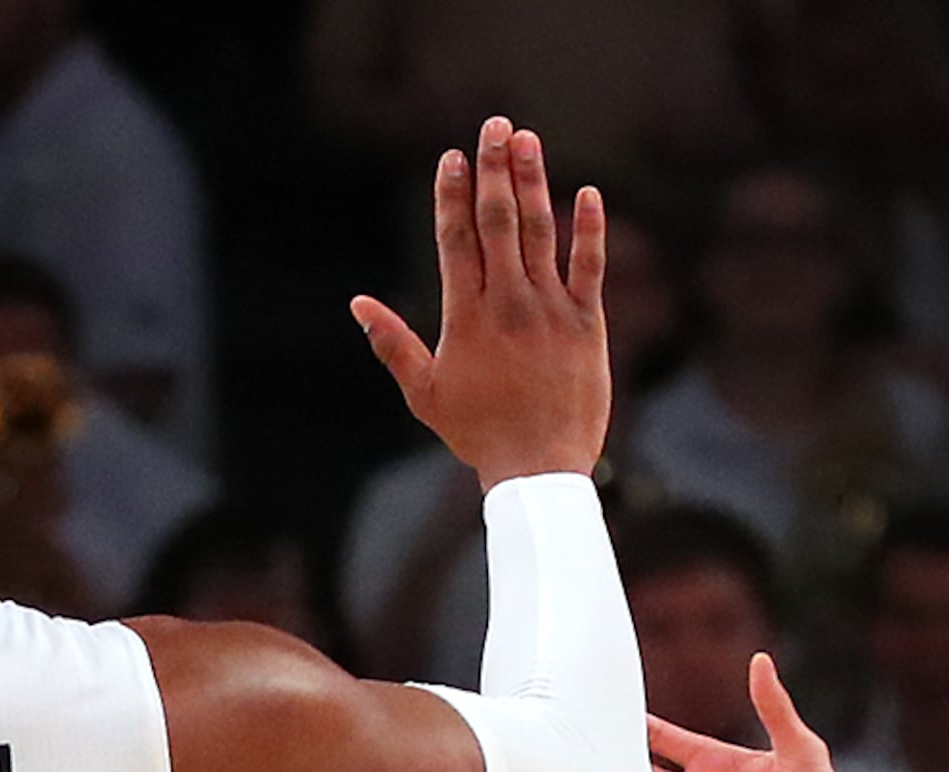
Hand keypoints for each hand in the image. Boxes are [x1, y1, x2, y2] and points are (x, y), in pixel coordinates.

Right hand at [354, 118, 610, 490]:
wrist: (538, 469)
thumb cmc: (478, 433)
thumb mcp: (424, 391)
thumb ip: (392, 342)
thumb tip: (358, 304)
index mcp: (466, 316)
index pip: (455, 240)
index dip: (452, 194)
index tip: (451, 157)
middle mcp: (508, 303)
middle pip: (498, 222)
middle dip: (493, 169)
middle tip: (494, 125)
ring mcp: (550, 310)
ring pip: (539, 233)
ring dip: (533, 183)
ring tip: (527, 140)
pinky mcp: (587, 324)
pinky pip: (590, 267)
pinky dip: (589, 229)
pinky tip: (586, 193)